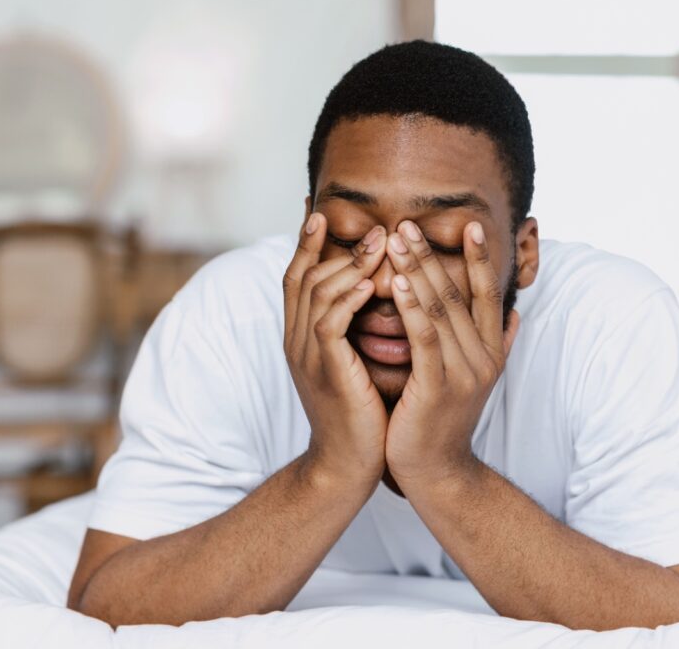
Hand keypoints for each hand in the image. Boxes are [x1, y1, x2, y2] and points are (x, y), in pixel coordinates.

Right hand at [284, 213, 388, 484]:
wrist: (348, 465)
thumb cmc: (361, 413)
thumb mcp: (355, 362)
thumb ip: (357, 328)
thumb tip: (382, 293)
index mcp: (301, 337)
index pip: (296, 279)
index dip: (307, 245)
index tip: (322, 214)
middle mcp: (296, 341)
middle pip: (302, 277)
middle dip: (333, 246)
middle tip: (373, 226)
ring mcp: (307, 356)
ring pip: (317, 294)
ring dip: (350, 265)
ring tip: (380, 243)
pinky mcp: (326, 371)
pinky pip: (329, 325)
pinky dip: (348, 299)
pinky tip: (371, 283)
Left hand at [383, 220, 519, 484]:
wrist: (437, 472)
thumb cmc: (443, 421)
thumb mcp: (473, 379)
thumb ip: (495, 345)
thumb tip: (515, 316)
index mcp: (492, 351)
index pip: (488, 294)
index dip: (479, 259)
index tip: (468, 226)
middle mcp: (483, 357)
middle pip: (458, 294)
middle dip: (431, 256)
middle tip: (406, 224)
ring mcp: (464, 372)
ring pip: (440, 310)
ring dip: (417, 272)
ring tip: (395, 242)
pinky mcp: (438, 387)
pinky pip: (425, 339)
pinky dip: (411, 308)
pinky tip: (395, 284)